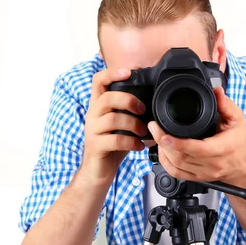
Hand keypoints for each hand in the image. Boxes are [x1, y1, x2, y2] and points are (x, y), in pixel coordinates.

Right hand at [81, 67, 147, 183]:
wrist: (97, 172)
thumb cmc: (112, 146)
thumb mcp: (121, 125)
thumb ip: (129, 112)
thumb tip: (153, 101)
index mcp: (98, 106)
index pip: (97, 81)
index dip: (111, 73)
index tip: (128, 72)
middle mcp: (92, 115)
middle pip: (107, 97)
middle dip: (129, 100)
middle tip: (142, 109)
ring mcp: (92, 131)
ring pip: (113, 119)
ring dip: (134, 124)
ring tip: (144, 132)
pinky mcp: (96, 146)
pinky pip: (116, 140)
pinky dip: (132, 142)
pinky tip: (139, 146)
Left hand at [147, 87, 245, 186]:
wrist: (244, 166)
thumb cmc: (240, 142)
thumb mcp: (237, 120)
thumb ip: (226, 105)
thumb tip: (216, 91)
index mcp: (223, 148)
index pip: (197, 149)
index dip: (177, 142)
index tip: (163, 133)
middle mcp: (212, 164)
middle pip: (181, 157)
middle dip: (163, 142)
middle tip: (154, 127)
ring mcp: (203, 173)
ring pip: (176, 166)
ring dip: (163, 151)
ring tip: (157, 135)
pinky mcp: (197, 178)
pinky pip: (176, 173)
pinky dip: (165, 162)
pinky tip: (162, 151)